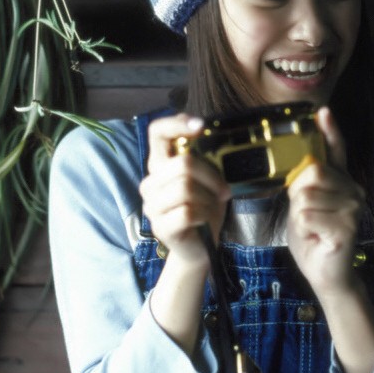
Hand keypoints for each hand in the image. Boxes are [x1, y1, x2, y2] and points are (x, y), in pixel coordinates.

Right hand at [139, 113, 231, 270]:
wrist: (200, 248)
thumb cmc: (204, 209)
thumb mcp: (206, 180)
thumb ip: (202, 159)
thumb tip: (208, 134)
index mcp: (160, 166)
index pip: (156, 132)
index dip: (176, 123)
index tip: (200, 126)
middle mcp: (150, 183)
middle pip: (183, 163)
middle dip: (211, 176)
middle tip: (223, 189)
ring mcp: (152, 206)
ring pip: (186, 188)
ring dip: (209, 198)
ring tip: (211, 207)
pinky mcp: (160, 227)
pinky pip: (188, 212)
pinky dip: (205, 215)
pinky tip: (205, 222)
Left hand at [286, 107, 366, 296]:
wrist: (325, 271)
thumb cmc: (313, 235)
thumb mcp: (304, 202)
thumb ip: (305, 182)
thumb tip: (304, 163)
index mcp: (341, 180)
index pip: (336, 149)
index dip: (329, 130)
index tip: (322, 111)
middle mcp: (353, 189)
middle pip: (312, 172)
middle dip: (297, 193)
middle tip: (305, 213)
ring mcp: (353, 208)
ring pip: (305, 196)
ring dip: (299, 215)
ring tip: (311, 227)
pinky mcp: (347, 227)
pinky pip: (307, 216)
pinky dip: (303, 229)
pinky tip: (316, 237)